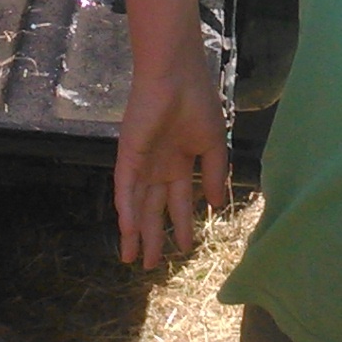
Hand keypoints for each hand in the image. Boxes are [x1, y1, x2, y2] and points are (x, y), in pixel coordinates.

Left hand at [114, 43, 229, 269]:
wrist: (176, 76)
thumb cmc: (197, 102)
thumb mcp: (213, 143)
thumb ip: (215, 175)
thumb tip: (217, 206)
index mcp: (181, 162)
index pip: (179, 201)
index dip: (182, 225)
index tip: (185, 248)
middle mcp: (159, 167)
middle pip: (154, 210)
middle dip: (153, 237)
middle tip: (150, 266)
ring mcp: (142, 162)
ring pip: (137, 205)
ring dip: (135, 232)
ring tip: (133, 259)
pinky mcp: (128, 155)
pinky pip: (125, 187)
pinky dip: (125, 208)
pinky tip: (127, 230)